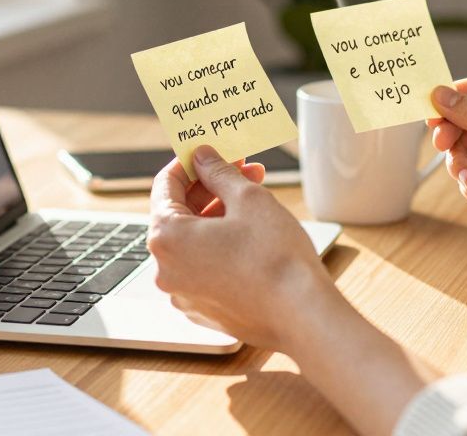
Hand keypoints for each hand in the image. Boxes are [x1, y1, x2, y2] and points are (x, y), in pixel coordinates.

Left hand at [152, 147, 440, 435]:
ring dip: (218, 216)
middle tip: (242, 169)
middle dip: (211, 188)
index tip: (209, 152)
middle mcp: (165, 269)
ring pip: (194, 242)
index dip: (190, 163)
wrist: (302, 315)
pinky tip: (250, 234)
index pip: (165, 186)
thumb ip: (219, 171)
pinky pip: (204, 268)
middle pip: (179, 215)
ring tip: (254, 198)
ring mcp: (183, 293)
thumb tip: (202, 157)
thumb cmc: (275, 257)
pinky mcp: (204, 309)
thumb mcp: (248, 198)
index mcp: (166, 238)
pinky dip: (220, 247)